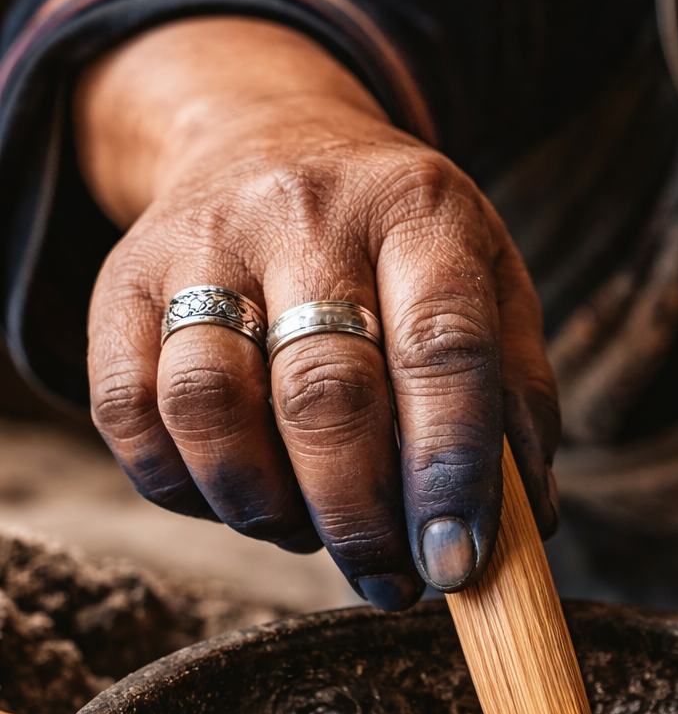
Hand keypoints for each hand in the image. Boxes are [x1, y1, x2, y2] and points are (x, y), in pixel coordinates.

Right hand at [74, 17, 558, 608]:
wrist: (265, 136)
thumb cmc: (398, 247)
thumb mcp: (488, 284)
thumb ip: (515, 401)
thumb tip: (522, 530)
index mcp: (418, 211)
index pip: (440, 348)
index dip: (448, 471)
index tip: (454, 562)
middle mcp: (305, 214)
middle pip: (322, 393)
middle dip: (358, 517)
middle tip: (388, 577)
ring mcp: (201, 244)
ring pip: (208, 404)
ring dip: (263, 507)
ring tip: (308, 530)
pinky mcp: (120, 284)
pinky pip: (129, 414)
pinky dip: (182, 486)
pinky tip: (236, 496)